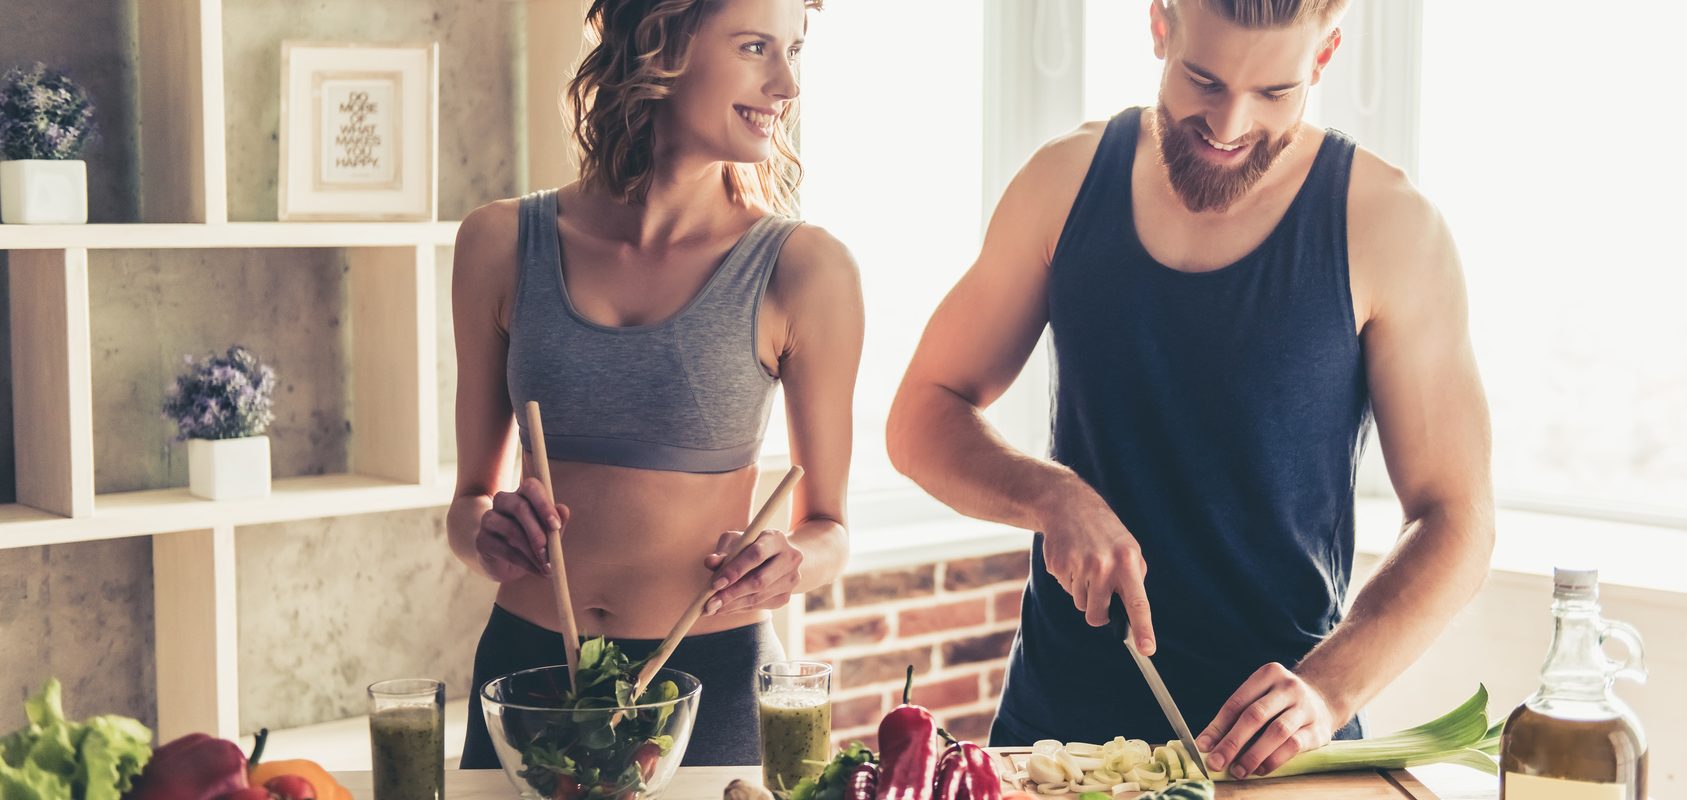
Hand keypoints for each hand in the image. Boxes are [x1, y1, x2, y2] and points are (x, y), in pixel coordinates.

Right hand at [475, 477, 567, 582]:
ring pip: (512, 529)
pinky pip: (505, 550)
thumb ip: (557, 521)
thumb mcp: (549, 533)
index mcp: (521, 494)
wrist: (507, 565)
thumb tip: (563, 510)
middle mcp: (502, 501)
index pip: (531, 487)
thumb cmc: (533, 542)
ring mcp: (488, 519)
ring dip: (533, 551)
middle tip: (550, 553)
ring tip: (547, 566)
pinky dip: (525, 563)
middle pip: (520, 507)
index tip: (556, 526)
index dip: (544, 505)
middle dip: (538, 532)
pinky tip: (537, 571)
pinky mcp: (482, 540)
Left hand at [701, 529, 803, 615]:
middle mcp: (790, 558)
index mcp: (776, 539)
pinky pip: (760, 606)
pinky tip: (724, 608)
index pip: (756, 555)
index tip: (716, 583)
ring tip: (712, 608)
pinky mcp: (786, 596)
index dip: (736, 570)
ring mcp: (791, 579)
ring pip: (759, 597)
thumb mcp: (736, 542)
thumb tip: (710, 562)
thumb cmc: (749, 545)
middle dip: (732, 593)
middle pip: (760, 580)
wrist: (776, 557)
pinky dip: (740, 609)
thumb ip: (722, 551)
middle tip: (710, 603)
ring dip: (733, 605)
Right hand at [1040, 486, 1154, 652]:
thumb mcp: (1129, 549)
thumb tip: (1132, 614)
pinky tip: (1072, 558)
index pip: (1138, 602)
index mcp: (1127, 561)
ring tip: (1085, 564)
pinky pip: (1065, 589)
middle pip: (1098, 614)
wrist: (1069, 505)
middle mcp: (1103, 565)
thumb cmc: (1105, 532)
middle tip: (1098, 591)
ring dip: (1083, 591)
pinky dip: (1069, 579)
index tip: (1147, 649)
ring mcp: (1079, 565)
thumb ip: (1133, 579)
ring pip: (1081, 603)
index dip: (1143, 628)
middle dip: (1098, 612)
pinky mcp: (1058, 565)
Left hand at [1196, 663, 1340, 777]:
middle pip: (1255, 715)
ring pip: (1276, 731)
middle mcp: (1288, 687)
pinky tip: (1261, 769)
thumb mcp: (1259, 698)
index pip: (1237, 703)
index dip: (1217, 727)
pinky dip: (1274, 759)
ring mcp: (1306, 707)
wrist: (1323, 699)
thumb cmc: (1279, 703)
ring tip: (1238, 770)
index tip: (1203, 747)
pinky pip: (1294, 745)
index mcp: (1267, 674)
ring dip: (1253, 754)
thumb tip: (1206, 745)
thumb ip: (1234, 718)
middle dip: (1232, 742)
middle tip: (1216, 762)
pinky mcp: (1319, 729)